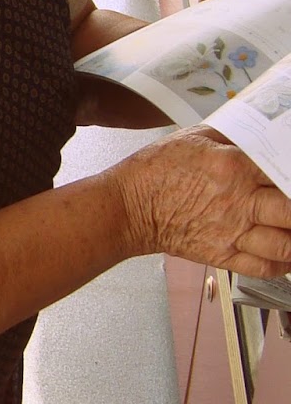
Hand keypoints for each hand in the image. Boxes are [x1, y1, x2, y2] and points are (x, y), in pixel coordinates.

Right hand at [117, 126, 290, 276]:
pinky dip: (283, 264)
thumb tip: (257, 136)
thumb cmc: (155, 171)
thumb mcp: (194, 137)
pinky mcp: (221, 255)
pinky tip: (287, 254)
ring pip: (286, 244)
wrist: (128, 208)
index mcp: (234, 167)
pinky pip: (264, 267)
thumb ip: (232, 137)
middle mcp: (238, 202)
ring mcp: (231, 232)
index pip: (284, 171)